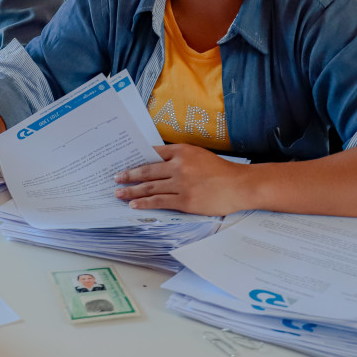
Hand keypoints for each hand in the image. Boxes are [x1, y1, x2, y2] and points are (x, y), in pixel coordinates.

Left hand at [113, 143, 253, 215]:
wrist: (240, 185)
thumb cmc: (221, 171)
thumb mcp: (199, 155)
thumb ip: (180, 157)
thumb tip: (157, 162)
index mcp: (182, 151)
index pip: (153, 153)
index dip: (137, 159)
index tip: (125, 163)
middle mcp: (179, 166)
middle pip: (147, 171)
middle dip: (128, 175)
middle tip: (116, 179)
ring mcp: (181, 184)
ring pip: (150, 187)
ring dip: (132, 191)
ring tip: (119, 194)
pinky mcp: (185, 201)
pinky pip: (160, 201)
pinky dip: (144, 203)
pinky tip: (134, 205)